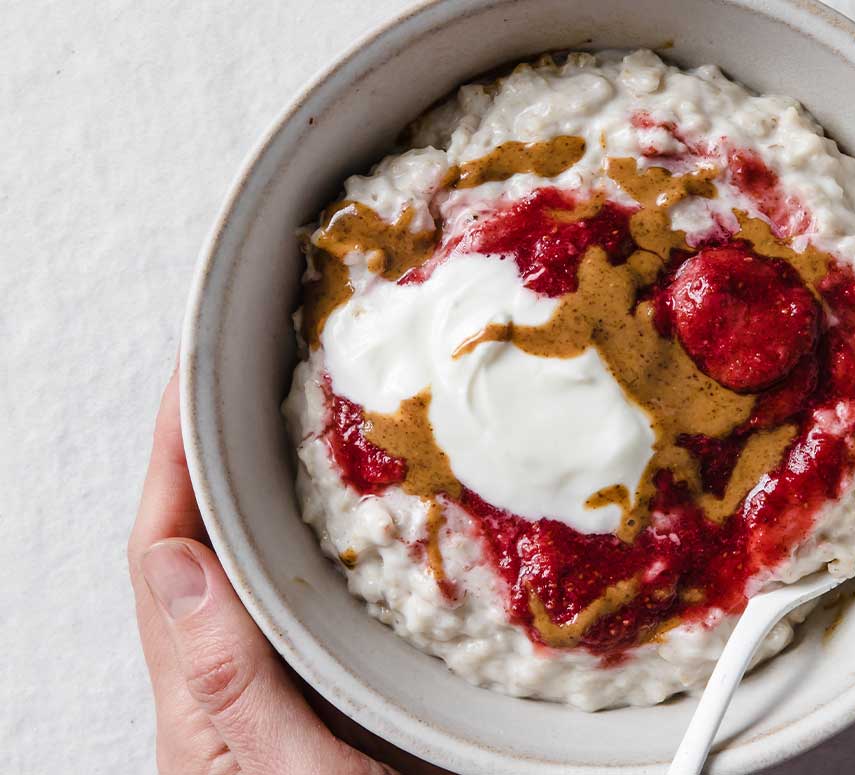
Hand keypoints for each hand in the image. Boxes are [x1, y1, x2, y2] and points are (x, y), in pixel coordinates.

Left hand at [129, 371, 447, 773]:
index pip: (165, 555)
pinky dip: (327, 538)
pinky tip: (365, 507)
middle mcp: (231, 686)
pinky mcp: (335, 689)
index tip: (189, 375)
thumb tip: (176, 560)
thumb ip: (227, 686)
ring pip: (257, 566)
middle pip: (199, 544)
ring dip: (265, 485)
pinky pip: (313, 597)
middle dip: (210, 450)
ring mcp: (283, 685)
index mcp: (199, 707)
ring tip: (298, 414)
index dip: (170, 458)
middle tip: (244, 369)